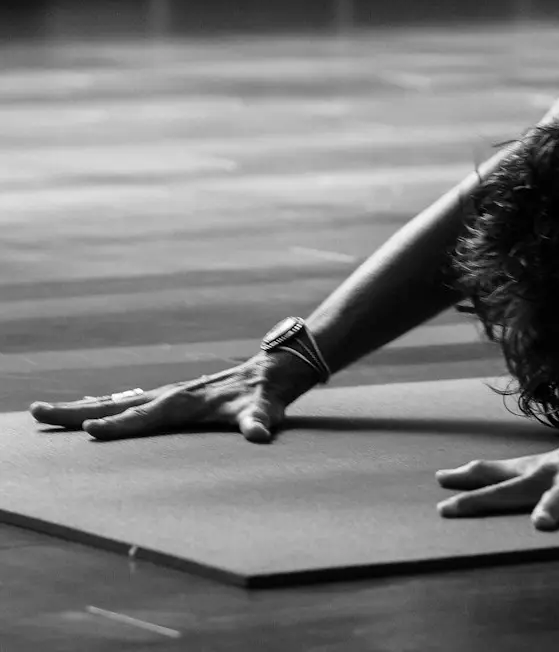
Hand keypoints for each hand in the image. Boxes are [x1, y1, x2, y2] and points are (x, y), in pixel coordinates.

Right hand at [28, 352, 319, 442]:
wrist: (276, 369)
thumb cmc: (269, 395)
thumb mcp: (266, 410)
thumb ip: (260, 421)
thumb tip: (260, 433)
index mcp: (185, 403)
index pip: (145, 417)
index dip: (119, 425)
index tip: (89, 431)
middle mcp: (172, 396)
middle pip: (117, 405)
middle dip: (78, 411)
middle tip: (38, 412)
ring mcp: (170, 395)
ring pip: (118, 402)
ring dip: (82, 408)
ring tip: (46, 412)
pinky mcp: (173, 397)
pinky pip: (130, 403)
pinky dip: (104, 407)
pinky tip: (88, 414)